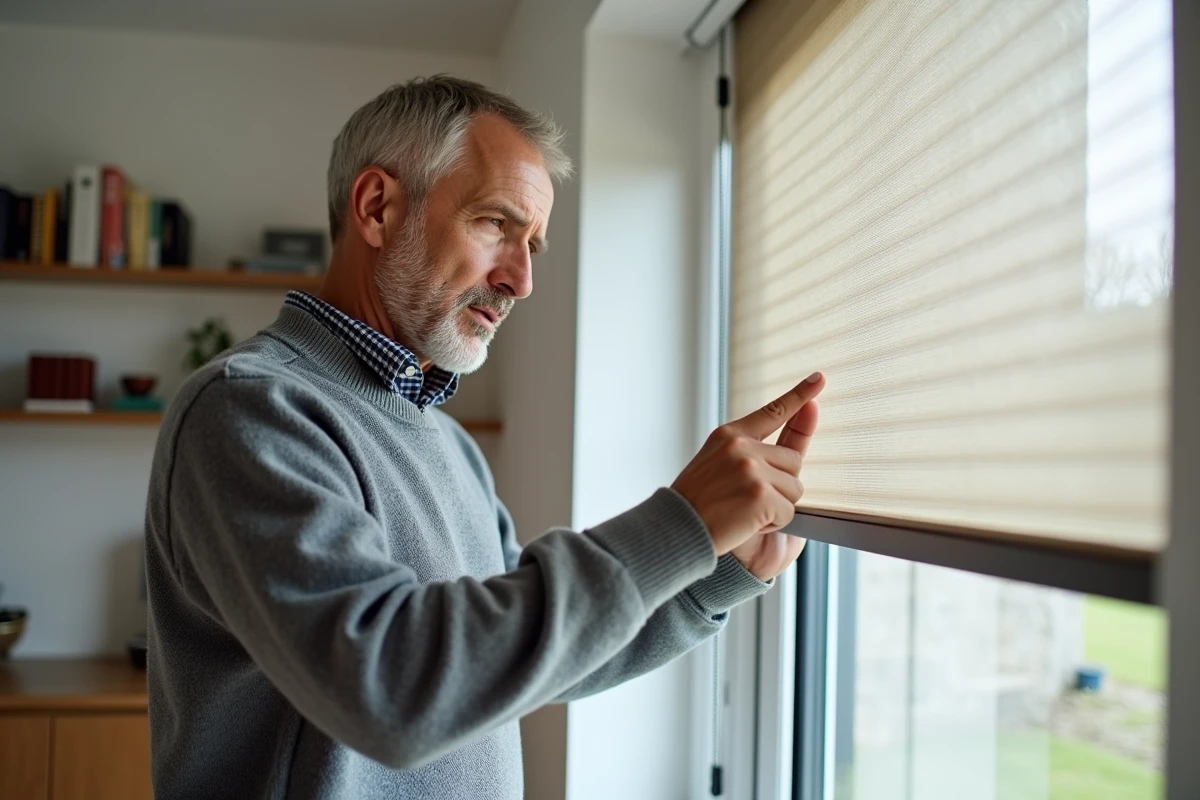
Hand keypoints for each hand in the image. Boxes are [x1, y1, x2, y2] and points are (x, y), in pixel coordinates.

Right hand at [671, 372, 825, 556]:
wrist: (676, 533)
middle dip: (780, 485)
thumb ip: (755, 455)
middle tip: (744, 500)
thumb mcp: (719, 466)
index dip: (799, 395)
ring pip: (795, 488)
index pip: (773, 412)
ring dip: (777, 506)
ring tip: (743, 513)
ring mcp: (751, 468)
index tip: (819, 379)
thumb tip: (792, 453)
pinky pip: (789, 512)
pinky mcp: (760, 494)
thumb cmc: (697, 506)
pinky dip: (774, 524)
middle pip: (793, 461)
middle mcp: (741, 446)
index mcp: (729, 435)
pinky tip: (746, 525)